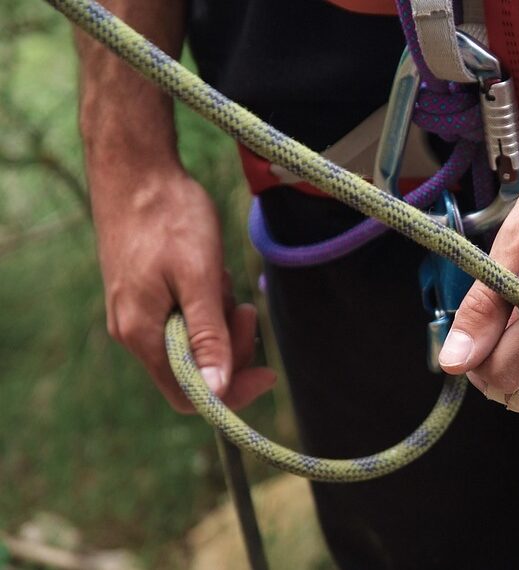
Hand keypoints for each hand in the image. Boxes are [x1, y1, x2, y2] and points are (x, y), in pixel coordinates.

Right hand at [93, 167, 275, 412]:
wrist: (135, 168)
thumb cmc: (168, 217)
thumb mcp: (199, 277)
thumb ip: (208, 336)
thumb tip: (216, 391)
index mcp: (142, 334)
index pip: (190, 394)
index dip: (231, 392)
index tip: (268, 371)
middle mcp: (134, 331)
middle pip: (195, 369)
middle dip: (230, 345)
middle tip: (248, 307)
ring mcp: (138, 312)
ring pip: (194, 340)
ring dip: (221, 318)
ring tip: (223, 278)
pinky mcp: (146, 294)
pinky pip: (185, 316)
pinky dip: (207, 302)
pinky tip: (211, 271)